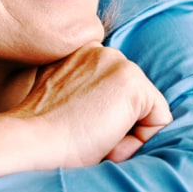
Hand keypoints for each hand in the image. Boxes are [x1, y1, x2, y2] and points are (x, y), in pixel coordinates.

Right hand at [9, 43, 172, 168]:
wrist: (33, 141)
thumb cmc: (43, 134)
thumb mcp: (65, 102)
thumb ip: (85, 93)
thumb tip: (110, 113)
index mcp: (81, 53)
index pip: (115, 89)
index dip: (102, 117)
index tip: (76, 125)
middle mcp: (101, 50)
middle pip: (133, 99)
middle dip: (117, 123)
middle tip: (84, 134)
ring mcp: (119, 63)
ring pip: (147, 109)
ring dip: (125, 131)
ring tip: (93, 136)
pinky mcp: (133, 83)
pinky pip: (159, 120)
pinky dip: (139, 140)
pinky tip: (107, 139)